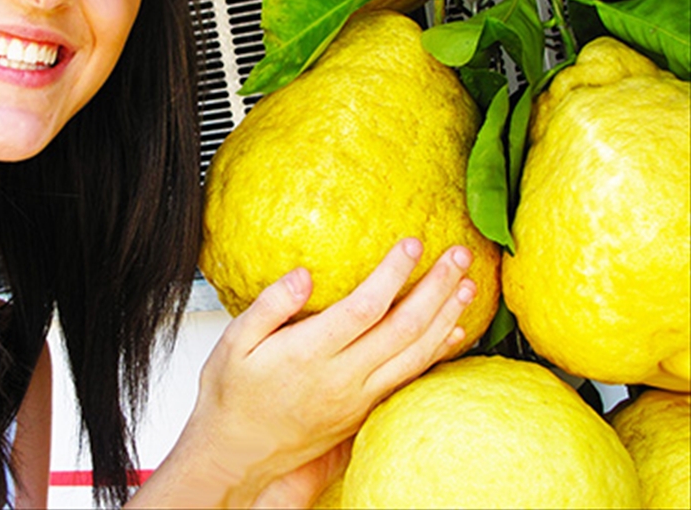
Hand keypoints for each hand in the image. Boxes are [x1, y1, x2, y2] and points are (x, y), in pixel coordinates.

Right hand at [184, 238, 475, 505]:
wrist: (236, 454)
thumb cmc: (231, 397)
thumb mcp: (234, 344)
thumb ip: (269, 306)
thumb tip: (303, 275)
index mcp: (308, 354)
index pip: (364, 308)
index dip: (393, 274)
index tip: (411, 244)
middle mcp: (341, 377)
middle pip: (403, 328)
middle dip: (435, 287)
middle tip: (457, 255)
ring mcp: (357, 397)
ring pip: (415, 355)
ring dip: (446, 318)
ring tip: (468, 285)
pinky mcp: (363, 410)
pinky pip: (409, 377)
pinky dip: (437, 353)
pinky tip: (453, 333)